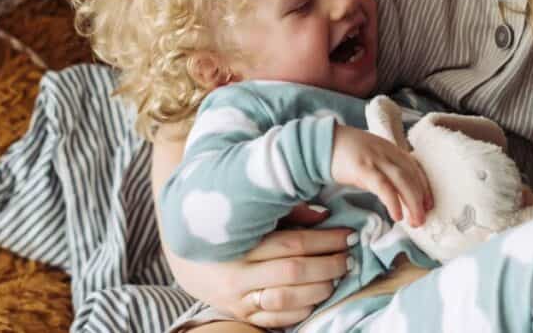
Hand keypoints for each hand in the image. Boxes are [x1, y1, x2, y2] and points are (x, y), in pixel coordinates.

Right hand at [164, 204, 353, 328]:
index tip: (349, 235)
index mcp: (241, 243)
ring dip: (319, 290)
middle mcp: (238, 274)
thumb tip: (324, 215)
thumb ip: (287, 212)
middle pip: (294, 272)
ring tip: (337, 277)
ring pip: (287, 300)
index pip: (293, 243)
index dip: (325, 240)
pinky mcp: (240, 315)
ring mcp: (238, 299)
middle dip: (328, 265)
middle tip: (349, 257)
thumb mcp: (251, 212)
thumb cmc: (225, 226)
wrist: (183, 253)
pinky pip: (275, 320)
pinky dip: (301, 311)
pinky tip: (317, 298)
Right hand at [330, 124, 432, 226]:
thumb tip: (395, 193)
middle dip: (421, 199)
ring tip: (415, 222)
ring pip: (403, 181)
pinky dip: (393, 201)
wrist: (322, 142)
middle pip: (412, 176)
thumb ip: (384, 170)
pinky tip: (397, 215)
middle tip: (422, 220)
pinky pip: (383, 186)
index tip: (429, 205)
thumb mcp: (371, 158)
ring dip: (413, 203)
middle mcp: (388, 152)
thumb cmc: (345, 153)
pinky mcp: (363, 168)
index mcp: (391, 149)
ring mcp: (376, 159)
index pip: (415, 168)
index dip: (425, 187)